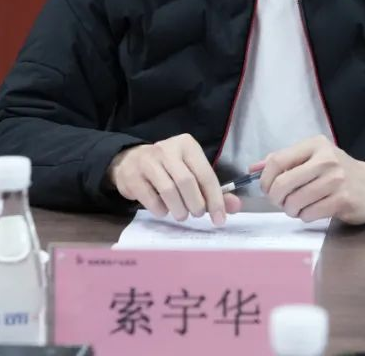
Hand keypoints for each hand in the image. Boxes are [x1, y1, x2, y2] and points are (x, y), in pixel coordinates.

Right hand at [106, 133, 240, 224]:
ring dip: (179, 209)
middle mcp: (167, 149)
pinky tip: (164, 210)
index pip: (205, 174)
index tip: (220, 219)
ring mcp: (148, 161)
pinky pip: (151, 198)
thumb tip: (235, 207)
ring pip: (169, 191)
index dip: (215, 199)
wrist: (129, 162)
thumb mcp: (191, 171)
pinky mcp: (133, 175)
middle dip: (196, 204)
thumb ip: (213, 189)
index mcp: (187, 145)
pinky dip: (161, 210)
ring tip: (182, 215)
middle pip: (187, 182)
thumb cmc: (168, 168)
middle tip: (198, 214)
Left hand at [256, 135, 364, 224]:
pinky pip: (309, 213)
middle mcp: (325, 159)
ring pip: (295, 201)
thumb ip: (284, 161)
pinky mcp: (343, 199)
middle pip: (283, 183)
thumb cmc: (338, 171)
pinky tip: (311, 211)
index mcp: (315, 145)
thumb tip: (253, 168)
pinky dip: (305, 216)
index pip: (277, 161)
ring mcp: (336, 180)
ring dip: (291, 209)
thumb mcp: (313, 157)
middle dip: (275, 197)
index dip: (265, 179)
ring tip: (298, 207)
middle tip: (280, 201)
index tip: (267, 188)